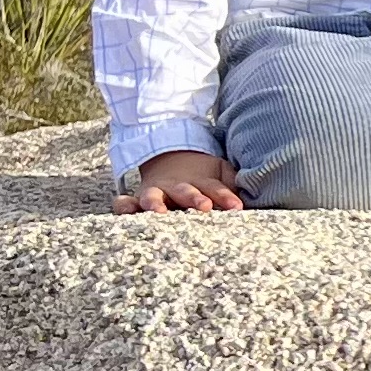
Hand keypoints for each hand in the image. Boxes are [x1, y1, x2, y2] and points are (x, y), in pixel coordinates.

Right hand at [117, 150, 242, 213]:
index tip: (237, 207)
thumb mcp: (221, 173)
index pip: (215, 189)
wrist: (172, 157)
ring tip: (158, 213)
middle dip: (194, 198)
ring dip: (156, 204)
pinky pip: (126, 203)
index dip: (226, 197)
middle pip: (185, 191)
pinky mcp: (139, 200)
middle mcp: (177, 187)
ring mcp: (156, 193)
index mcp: (201, 182)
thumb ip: (232, 185)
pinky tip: (124, 209)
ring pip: (154, 197)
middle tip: (204, 207)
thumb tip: (247, 200)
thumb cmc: (204, 176)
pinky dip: (123, 206)